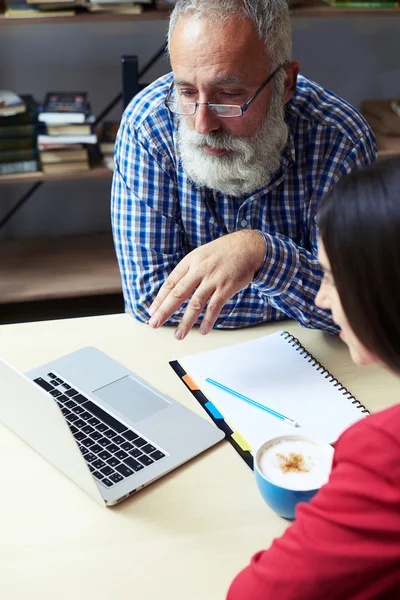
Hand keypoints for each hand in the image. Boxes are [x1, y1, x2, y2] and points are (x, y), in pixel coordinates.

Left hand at [148, 230, 265, 339]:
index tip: (152, 311)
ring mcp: (213, 279)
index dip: (160, 298)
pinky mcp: (227, 287)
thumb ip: (189, 271)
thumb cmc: (224, 252)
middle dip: (165, 311)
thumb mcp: (202, 255)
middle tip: (154, 324)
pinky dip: (208, 320)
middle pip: (178, 293)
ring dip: (186, 321)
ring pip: (196, 303)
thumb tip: (175, 290)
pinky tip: (203, 331)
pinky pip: (214, 307)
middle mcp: (199, 270)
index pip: (171, 283)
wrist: (249, 246)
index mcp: (190, 261)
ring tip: (179, 335)